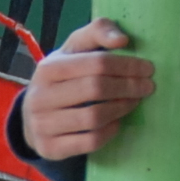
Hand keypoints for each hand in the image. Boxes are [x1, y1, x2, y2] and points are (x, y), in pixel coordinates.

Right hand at [20, 18, 153, 160]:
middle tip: (147, 87)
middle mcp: (40, 97)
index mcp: (48, 68)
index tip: (147, 69)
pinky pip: (90, 141)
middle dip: (128, 87)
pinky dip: (109, 131)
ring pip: (94, 117)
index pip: (96, 63)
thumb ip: (97, 32)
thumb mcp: (73, 50)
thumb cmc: (62, 79)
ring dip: (121, 109)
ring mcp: (42, 125)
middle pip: (96, 89)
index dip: (126, 66)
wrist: (31, 119)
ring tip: (134, 102)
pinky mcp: (50, 148)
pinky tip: (117, 122)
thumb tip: (122, 40)